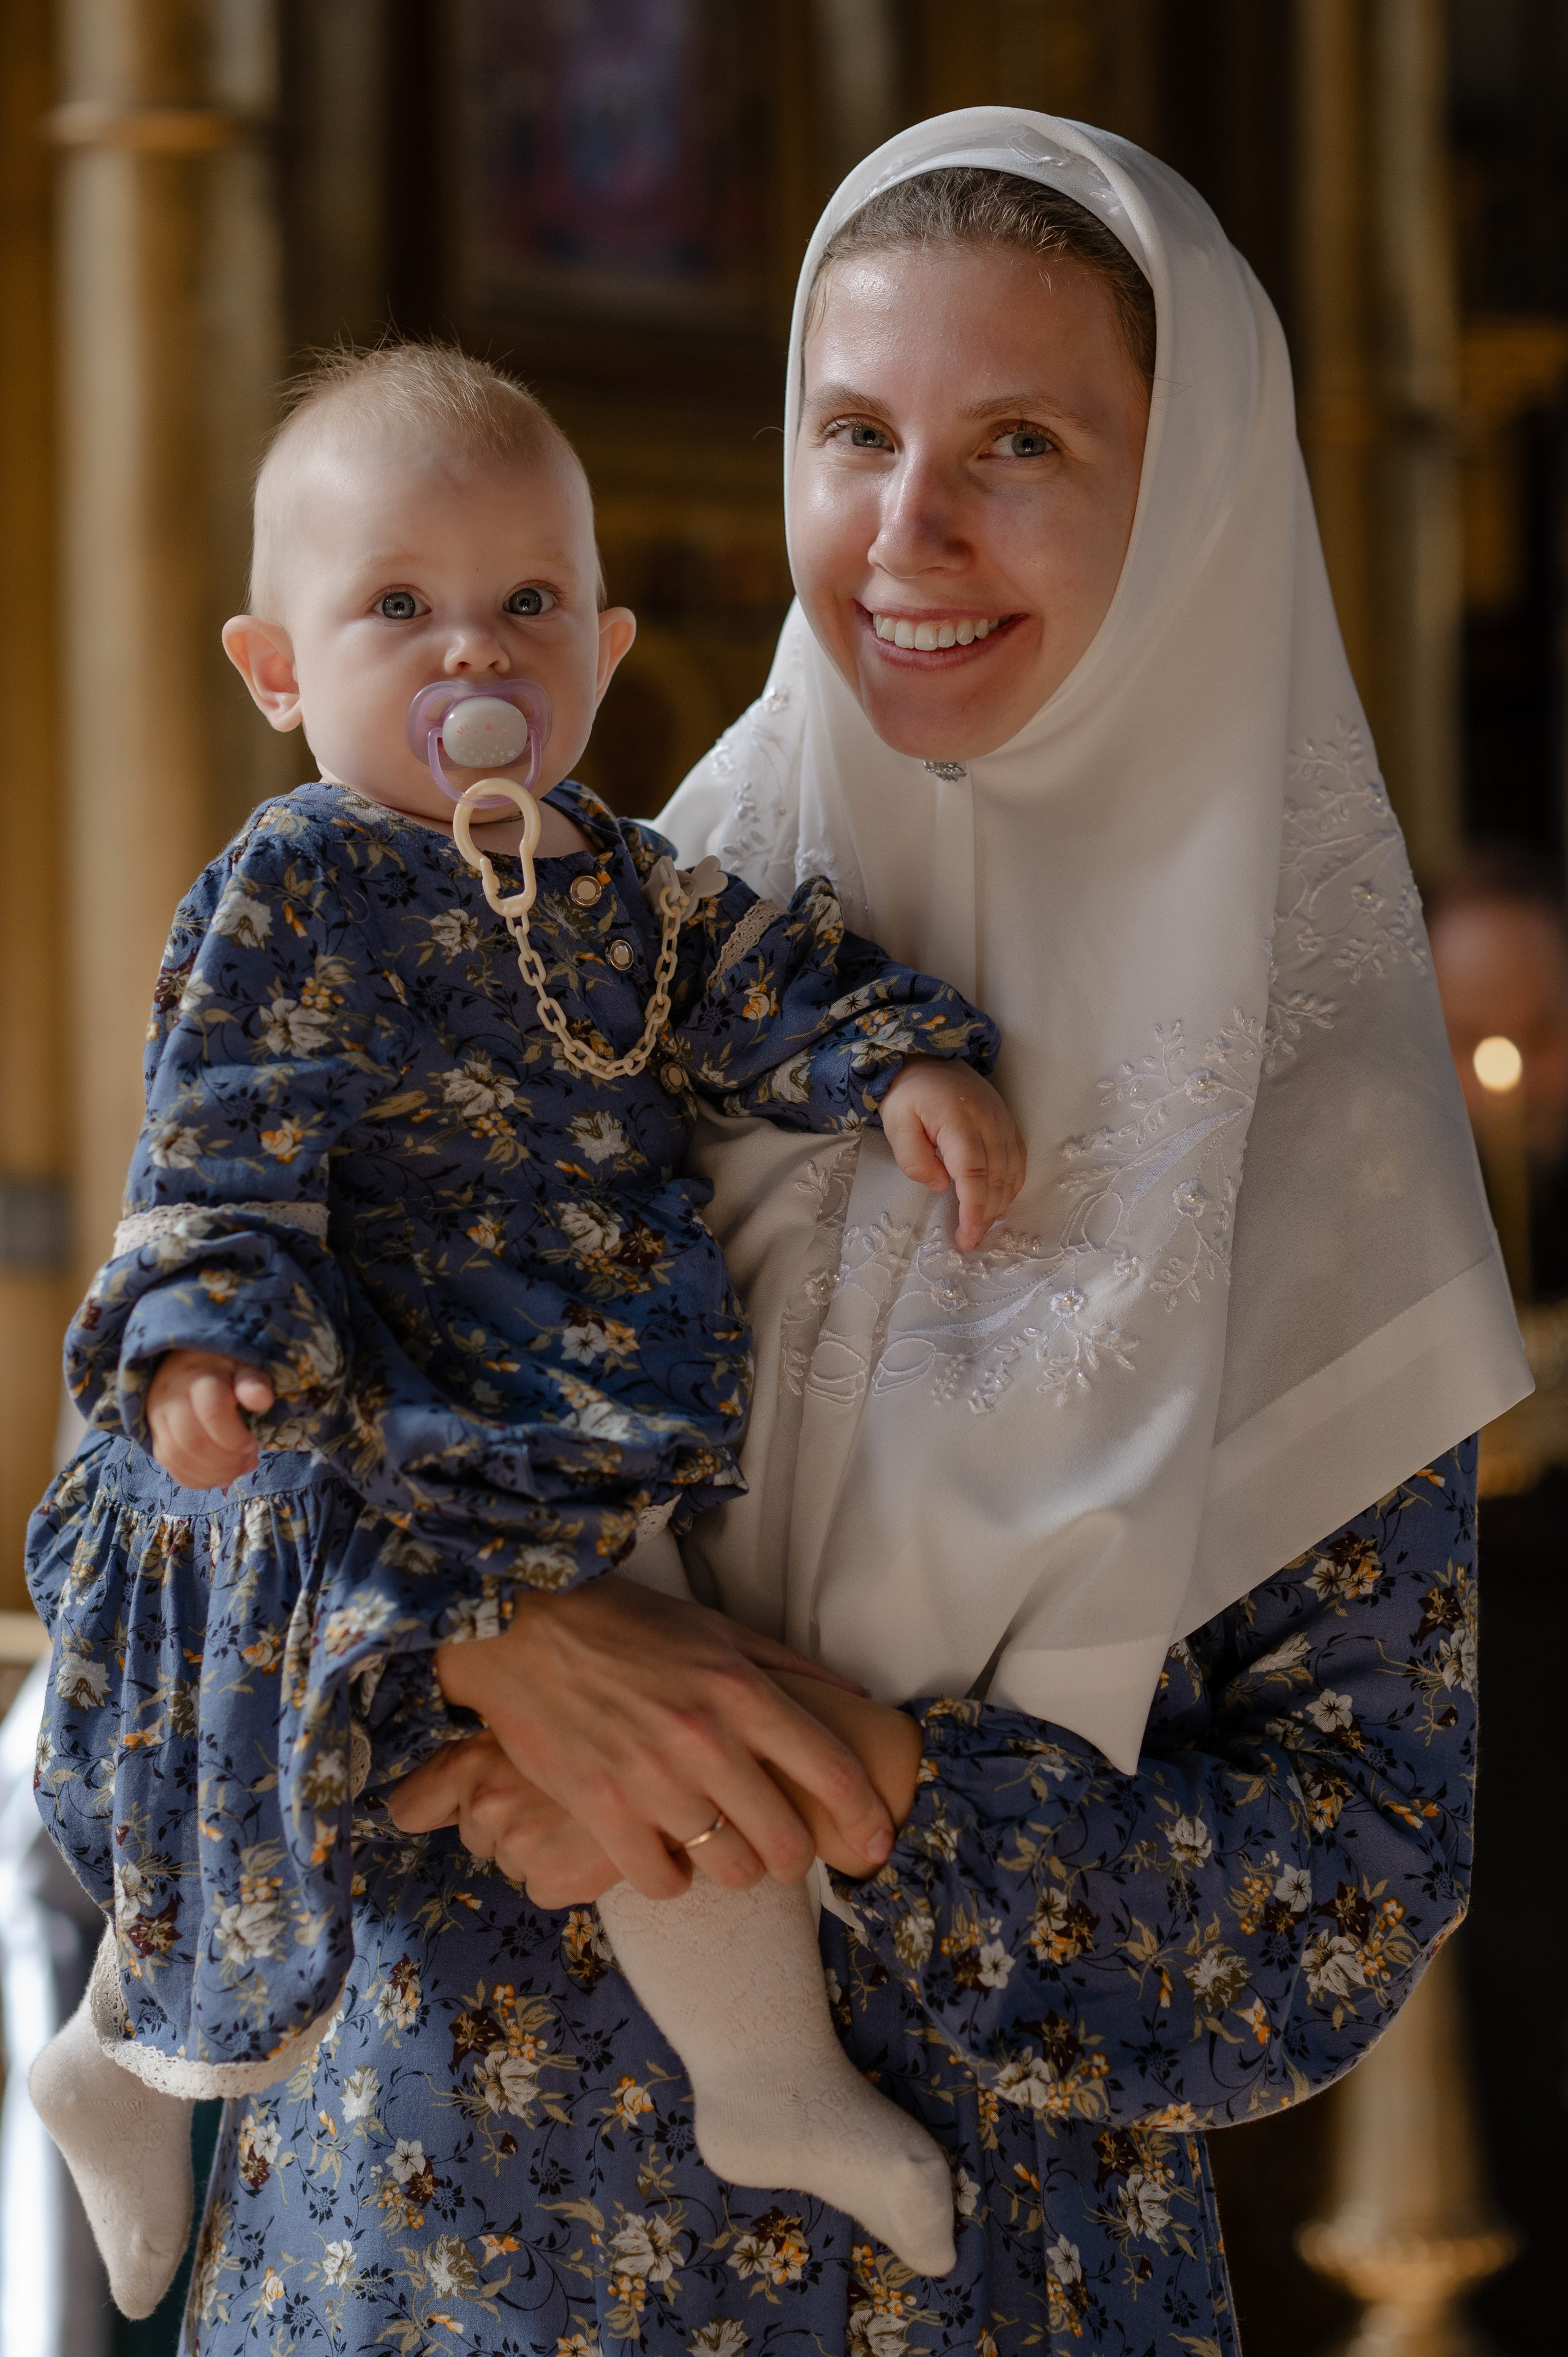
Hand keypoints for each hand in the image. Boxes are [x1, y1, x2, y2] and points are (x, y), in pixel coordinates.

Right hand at [146, 1349, 274, 1488]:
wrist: (187, 1366)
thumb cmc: (223, 1369)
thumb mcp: (244, 1366)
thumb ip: (253, 1381)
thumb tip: (262, 1398)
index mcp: (197, 1378)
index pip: (211, 1413)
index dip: (235, 1438)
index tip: (253, 1444)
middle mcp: (170, 1399)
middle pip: (193, 1441)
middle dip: (227, 1460)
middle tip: (249, 1460)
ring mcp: (157, 1419)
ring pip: (178, 1457)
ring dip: (213, 1473)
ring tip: (238, 1469)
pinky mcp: (155, 1437)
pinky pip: (169, 1466)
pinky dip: (197, 1479)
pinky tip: (220, 1475)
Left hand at [390, 1735, 622, 1907]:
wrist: (674, 1763)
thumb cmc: (605, 1724)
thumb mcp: (534, 1714)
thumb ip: (489, 1741)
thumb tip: (443, 1774)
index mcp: (473, 1762)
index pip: (411, 1808)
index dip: (431, 1807)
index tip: (444, 1805)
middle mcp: (487, 1807)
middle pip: (474, 1833)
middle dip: (506, 1819)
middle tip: (552, 1792)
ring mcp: (520, 1848)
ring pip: (511, 1859)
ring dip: (538, 1845)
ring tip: (579, 1812)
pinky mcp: (554, 1882)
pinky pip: (542, 1886)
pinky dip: (565, 1872)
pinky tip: (592, 1840)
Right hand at [433, 1576, 896, 1902]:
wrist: (522, 1628)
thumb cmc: (623, 1624)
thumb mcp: (716, 1629)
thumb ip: (788, 1668)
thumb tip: (856, 1699)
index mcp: (741, 1689)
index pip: (833, 1770)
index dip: (866, 1815)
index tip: (876, 1839)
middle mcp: (706, 1739)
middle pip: (785, 1840)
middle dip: (793, 1857)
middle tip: (779, 1850)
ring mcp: (653, 1780)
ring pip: (730, 1869)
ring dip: (733, 1868)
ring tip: (718, 1848)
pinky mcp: (602, 1810)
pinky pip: (663, 1881)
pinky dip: (672, 1878)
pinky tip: (664, 1852)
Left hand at [880, 1058, 1024, 1248]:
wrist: (928, 1058)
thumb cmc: (908, 1095)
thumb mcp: (895, 1123)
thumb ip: (913, 1157)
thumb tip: (941, 1185)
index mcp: (958, 1121)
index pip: (973, 1174)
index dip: (974, 1209)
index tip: (968, 1236)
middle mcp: (988, 1121)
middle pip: (997, 1177)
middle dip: (986, 1214)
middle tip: (970, 1238)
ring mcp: (1002, 1121)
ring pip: (1012, 1171)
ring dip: (1001, 1203)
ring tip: (982, 1225)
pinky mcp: (1007, 1123)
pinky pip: (1018, 1160)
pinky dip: (1012, 1185)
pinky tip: (999, 1201)